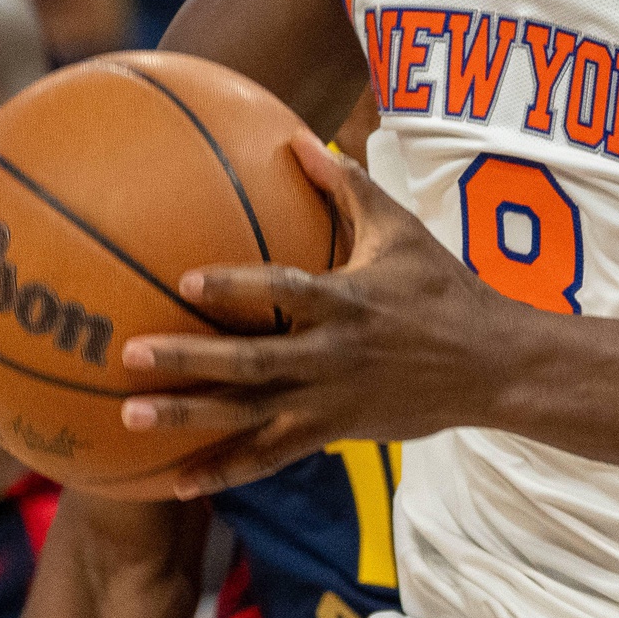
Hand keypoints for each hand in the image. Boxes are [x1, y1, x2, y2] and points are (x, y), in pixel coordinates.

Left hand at [109, 137, 518, 496]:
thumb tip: (299, 137)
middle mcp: (330, 355)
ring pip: (249, 416)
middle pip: (251, 363)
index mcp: (344, 302)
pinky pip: (269, 457)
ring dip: (189, 419)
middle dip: (188, 361)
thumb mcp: (399, 230)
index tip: (185, 283)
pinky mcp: (332, 432)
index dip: (236, 289)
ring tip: (131, 417)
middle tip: (129, 354)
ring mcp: (328, 400)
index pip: (283, 293)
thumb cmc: (441, 289)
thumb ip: (346, 185)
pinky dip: (225, 470)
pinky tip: (178, 480)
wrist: (489, 365)